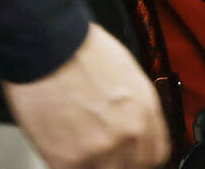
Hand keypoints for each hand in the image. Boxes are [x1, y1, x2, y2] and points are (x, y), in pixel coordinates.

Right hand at [3, 23, 170, 168]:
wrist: (48, 46)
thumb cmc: (81, 50)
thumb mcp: (127, 73)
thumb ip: (134, 105)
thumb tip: (131, 123)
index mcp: (146, 110)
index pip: (156, 154)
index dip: (141, 156)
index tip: (131, 155)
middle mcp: (128, 133)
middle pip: (132, 168)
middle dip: (118, 161)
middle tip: (100, 148)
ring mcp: (100, 150)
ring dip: (93, 163)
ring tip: (79, 145)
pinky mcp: (68, 160)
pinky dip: (68, 164)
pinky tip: (62, 146)